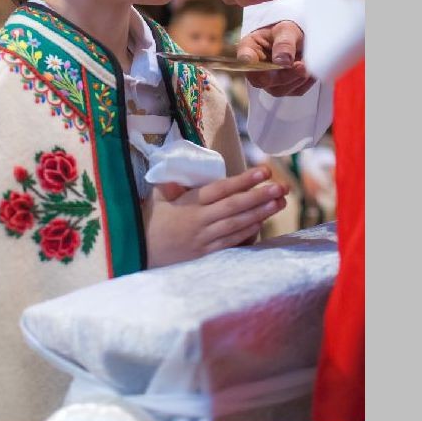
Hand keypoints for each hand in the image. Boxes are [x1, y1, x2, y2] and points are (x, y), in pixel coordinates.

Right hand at [143, 166, 288, 267]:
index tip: (263, 171)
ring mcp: (204, 240)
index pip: (220, 189)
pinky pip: (231, 243)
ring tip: (279, 202)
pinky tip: (262, 224)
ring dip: (260, 213)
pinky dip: (247, 233)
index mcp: (189, 204)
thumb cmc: (152, 223)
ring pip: (237, 224)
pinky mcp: (206, 255)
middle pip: (234, 206)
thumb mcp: (157, 199)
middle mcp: (199, 221)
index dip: (243, 180)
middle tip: (281, 187)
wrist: (140, 254)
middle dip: (260, 196)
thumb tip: (178, 165)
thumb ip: (171, 184)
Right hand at [237, 21, 316, 95]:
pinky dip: (306, 82)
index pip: (245, 57)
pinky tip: (310, 70)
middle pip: (263, 80)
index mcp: (249, 48)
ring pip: (280, 89)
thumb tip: (282, 62)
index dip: (246, 60)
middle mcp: (255, 69)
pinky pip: (295, 91)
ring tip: (307, 63)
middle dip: (285, 75)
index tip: (250, 59)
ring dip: (297, 78)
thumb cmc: (288, 32)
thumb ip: (284, 44)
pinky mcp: (284, 88)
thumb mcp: (286, 30)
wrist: (301, 38)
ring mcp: (268, 82)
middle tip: (301, 65)